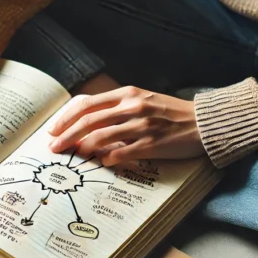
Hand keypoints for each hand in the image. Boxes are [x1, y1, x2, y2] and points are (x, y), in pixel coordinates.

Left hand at [47, 86, 204, 165]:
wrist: (203, 122)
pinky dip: (108, 159)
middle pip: (89, 121)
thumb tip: (89, 122)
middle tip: (54, 148)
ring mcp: (142, 126)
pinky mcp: (152, 144)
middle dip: (66, 135)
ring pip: (101, 137)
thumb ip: (117, 108)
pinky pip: (122, 153)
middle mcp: (132, 107)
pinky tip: (102, 163)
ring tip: (72, 156)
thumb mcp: (143, 100)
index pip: (87, 105)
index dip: (66, 118)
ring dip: (82, 148)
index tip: (53, 130)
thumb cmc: (171, 113)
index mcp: (128, 94)